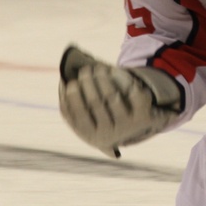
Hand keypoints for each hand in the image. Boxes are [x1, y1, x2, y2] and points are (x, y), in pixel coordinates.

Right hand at [58, 46, 181, 157]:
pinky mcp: (143, 116)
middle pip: (95, 102)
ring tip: (99, 68)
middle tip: (85, 70)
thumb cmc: (105, 120)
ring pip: (112, 96)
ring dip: (103, 78)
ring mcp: (127, 125)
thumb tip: (62, 83)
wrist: (139, 129)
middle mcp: (110, 134)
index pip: (78, 115)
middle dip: (88, 82)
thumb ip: (72, 107)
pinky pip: (132, 93)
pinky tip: (115, 72)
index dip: (73, 97)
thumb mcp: (88, 120)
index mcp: (92, 137)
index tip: (70, 82)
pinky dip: (124, 80)